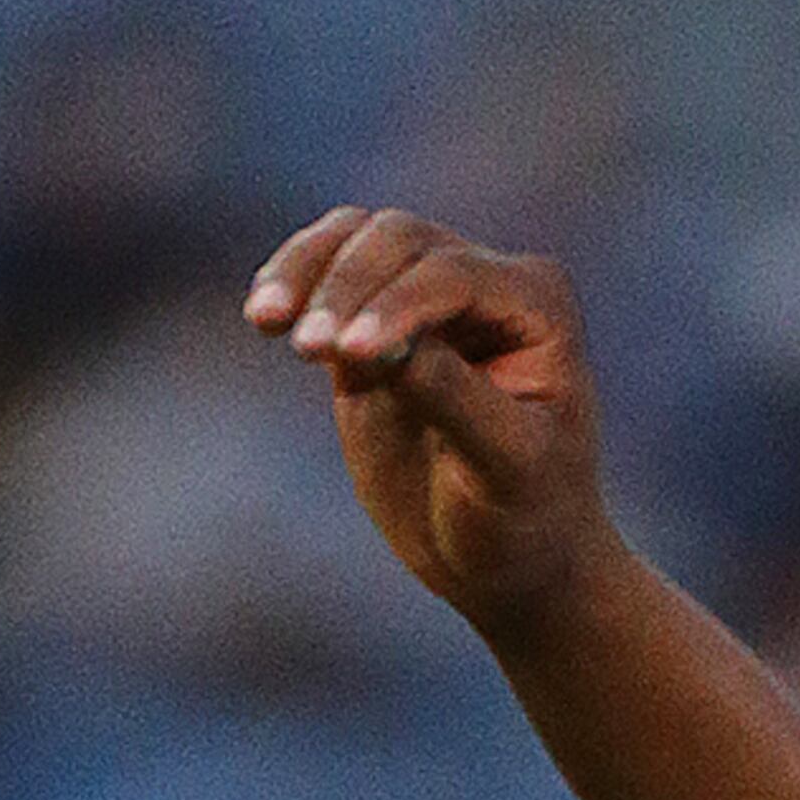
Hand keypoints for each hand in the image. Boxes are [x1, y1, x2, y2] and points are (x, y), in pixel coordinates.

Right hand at [244, 212, 610, 631]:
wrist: (506, 560)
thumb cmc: (522, 519)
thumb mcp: (504, 471)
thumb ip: (454, 400)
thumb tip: (392, 348)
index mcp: (536, 305)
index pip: (454, 278)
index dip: (397, 305)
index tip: (348, 356)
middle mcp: (485, 280)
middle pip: (399, 241)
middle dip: (345, 286)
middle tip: (304, 349)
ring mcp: (427, 293)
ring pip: (356, 239)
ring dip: (305, 270)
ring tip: (264, 320)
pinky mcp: (376, 319)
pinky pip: (327, 272)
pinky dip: (294, 283)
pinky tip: (263, 316)